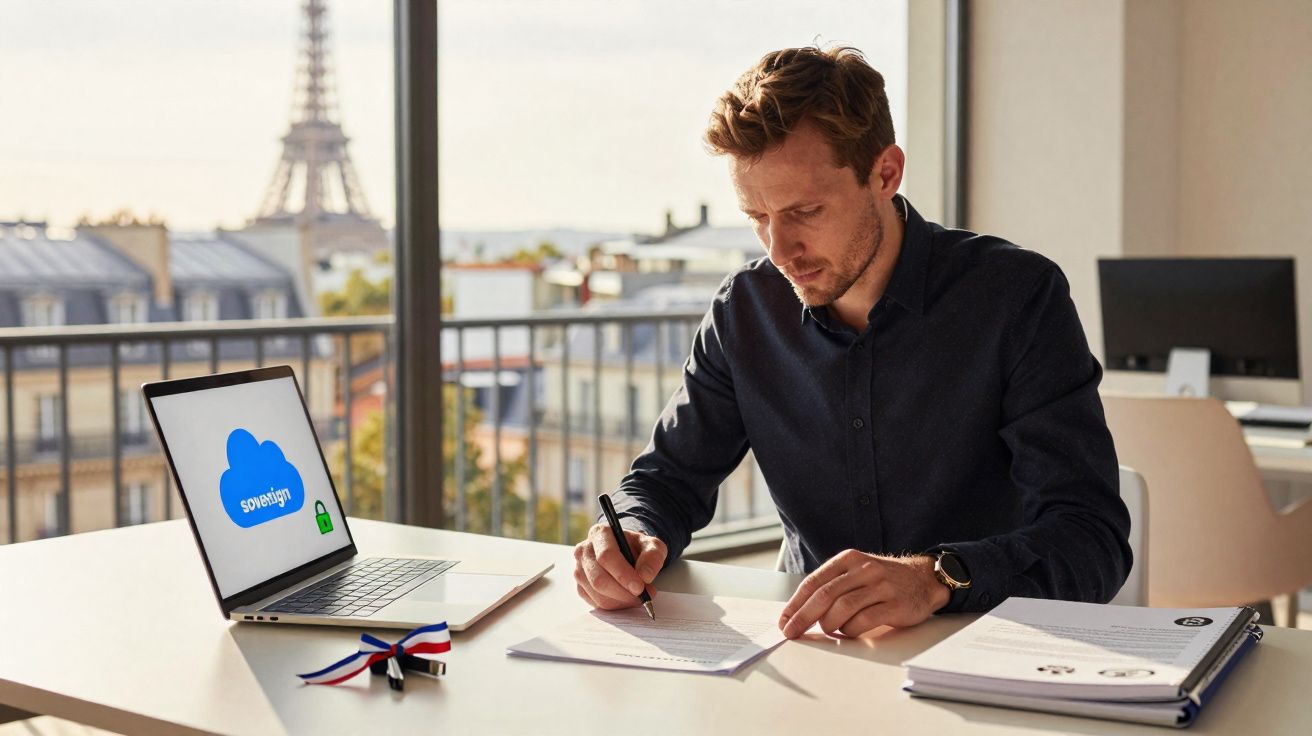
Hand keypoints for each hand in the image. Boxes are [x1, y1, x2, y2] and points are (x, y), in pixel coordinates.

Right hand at [573, 523, 666, 609]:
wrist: (626, 553)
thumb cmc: (636, 547)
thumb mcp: (652, 545)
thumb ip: (653, 556)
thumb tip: (645, 576)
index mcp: (600, 534)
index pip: (606, 556)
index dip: (623, 574)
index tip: (639, 587)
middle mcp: (584, 550)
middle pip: (599, 579)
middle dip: (623, 593)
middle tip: (642, 596)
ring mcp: (579, 570)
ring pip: (597, 594)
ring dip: (621, 601)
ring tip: (637, 596)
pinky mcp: (580, 587)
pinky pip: (596, 603)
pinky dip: (615, 605)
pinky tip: (625, 598)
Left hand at [778, 550, 949, 638]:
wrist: (924, 579)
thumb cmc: (883, 580)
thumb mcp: (857, 572)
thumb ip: (833, 585)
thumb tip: (801, 610)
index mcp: (848, 559)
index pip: (814, 582)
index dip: (795, 603)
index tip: (784, 620)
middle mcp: (863, 570)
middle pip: (825, 595)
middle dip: (803, 616)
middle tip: (792, 632)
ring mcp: (880, 586)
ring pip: (843, 608)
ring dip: (829, 624)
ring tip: (827, 630)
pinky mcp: (894, 604)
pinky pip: (864, 620)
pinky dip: (850, 630)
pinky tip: (848, 631)